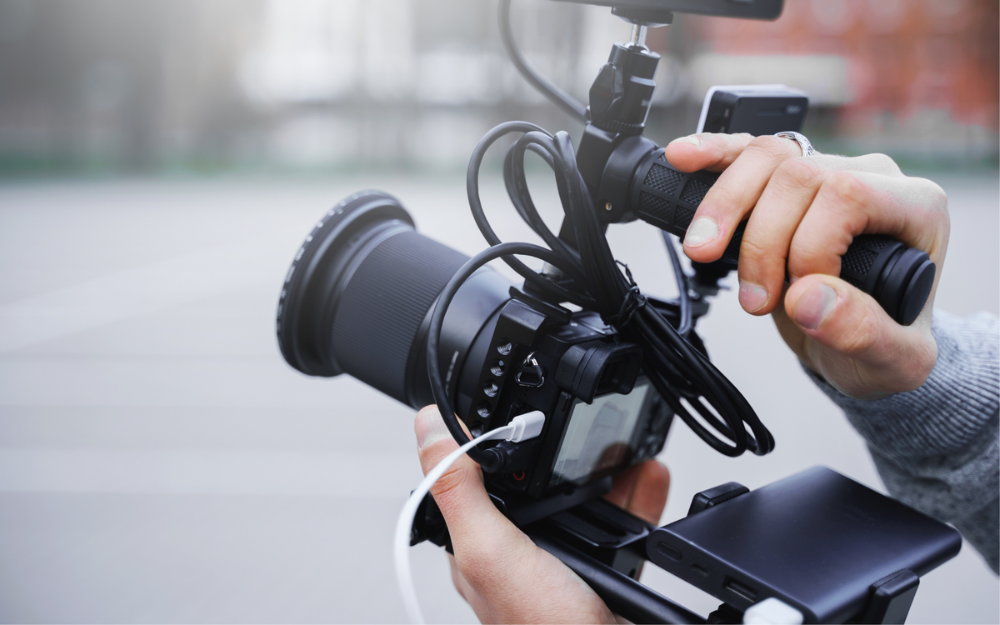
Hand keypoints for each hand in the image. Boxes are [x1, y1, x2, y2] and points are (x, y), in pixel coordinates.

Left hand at [414, 405, 669, 622]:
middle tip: (584, 420)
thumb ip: (460, 491)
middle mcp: (519, 550)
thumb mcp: (491, 551)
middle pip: (538, 480)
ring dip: (608, 468)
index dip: (491, 436)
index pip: (476, 474)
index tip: (515, 403)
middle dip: (563, 448)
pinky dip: (638, 498)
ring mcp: (562, 560)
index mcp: (480, 543)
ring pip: (583, 498)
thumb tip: (426, 428)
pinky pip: (621, 524)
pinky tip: (649, 477)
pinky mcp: (602, 571)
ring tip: (627, 443)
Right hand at [664, 133, 949, 399]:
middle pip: (799, 174)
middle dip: (760, 240)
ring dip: (724, 206)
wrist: (861, 343)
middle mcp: (872, 177)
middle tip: (753, 300)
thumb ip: (864, 333)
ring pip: (766, 156)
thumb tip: (807, 297)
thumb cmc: (886, 345)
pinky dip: (713, 154)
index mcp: (915, 207)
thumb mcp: (895, 361)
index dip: (809, 245)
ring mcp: (827, 169)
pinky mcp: (786, 179)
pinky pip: (748, 151)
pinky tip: (682, 158)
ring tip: (703, 254)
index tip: (797, 298)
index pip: (848, 194)